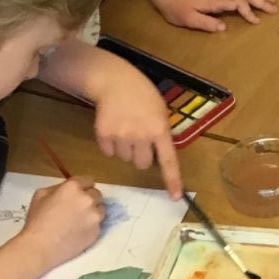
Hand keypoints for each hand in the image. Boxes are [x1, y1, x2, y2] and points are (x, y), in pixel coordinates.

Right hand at [19, 177, 104, 266]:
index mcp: (73, 187)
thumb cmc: (37, 220)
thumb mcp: (41, 195)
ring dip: (92, 212)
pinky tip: (78, 232)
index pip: (88, 180)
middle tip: (77, 208)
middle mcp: (88, 199)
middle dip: (88, 198)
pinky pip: (98, 224)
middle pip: (96, 194)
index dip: (82, 186)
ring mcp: (95, 216)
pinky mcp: (97, 232)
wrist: (40, 247)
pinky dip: (91, 226)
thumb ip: (58, 187)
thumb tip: (67, 189)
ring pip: (100, 209)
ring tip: (78, 221)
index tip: (77, 193)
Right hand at [90, 55, 182, 196]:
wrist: (114, 80)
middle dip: (141, 155)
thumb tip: (158, 154)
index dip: (172, 180)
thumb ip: (161, 132)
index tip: (175, 197)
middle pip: (142, 164)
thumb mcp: (160, 111)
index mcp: (159, 129)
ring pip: (125, 159)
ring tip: (125, 127)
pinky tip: (113, 127)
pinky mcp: (103, 135)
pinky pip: (109, 152)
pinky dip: (110, 145)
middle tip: (138, 138)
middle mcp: (141, 136)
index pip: (168, 160)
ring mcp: (121, 136)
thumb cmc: (142, 94)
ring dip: (125, 149)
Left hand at [147, 0, 276, 33]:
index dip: (248, 11)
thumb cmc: (177, 8)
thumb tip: (223, 28)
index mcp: (214, 0)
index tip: (256, 21)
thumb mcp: (188, 20)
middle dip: (261, 1)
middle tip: (275, 9)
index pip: (237, 2)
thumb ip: (206, 23)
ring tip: (271, 0)